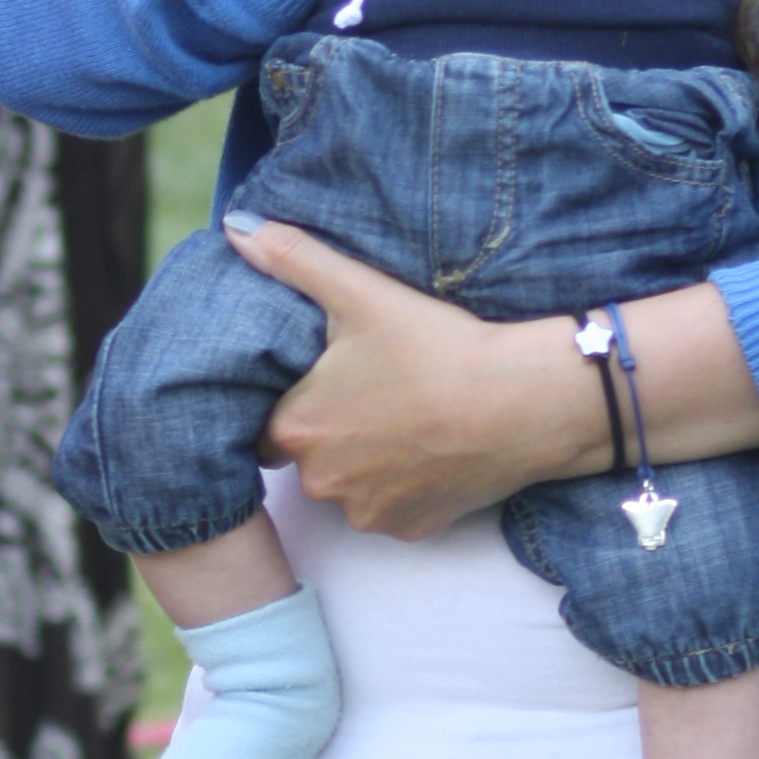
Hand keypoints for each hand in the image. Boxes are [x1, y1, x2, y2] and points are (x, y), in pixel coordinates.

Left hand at [231, 220, 592, 535]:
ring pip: (352, 487)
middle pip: (311, 460)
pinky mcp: (412, 530)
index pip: (270, 426)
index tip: (330, 383)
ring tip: (408, 421)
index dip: (298, 402)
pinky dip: (407, 488)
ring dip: (368, 465)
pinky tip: (433, 451)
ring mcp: (369, 513)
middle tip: (377, 395)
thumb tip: (237, 228)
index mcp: (298, 427)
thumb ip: (294, 260)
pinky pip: (395, 509)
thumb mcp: (359, 292)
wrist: (522, 402)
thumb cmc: (436, 346)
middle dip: (334, 434)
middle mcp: (322, 482)